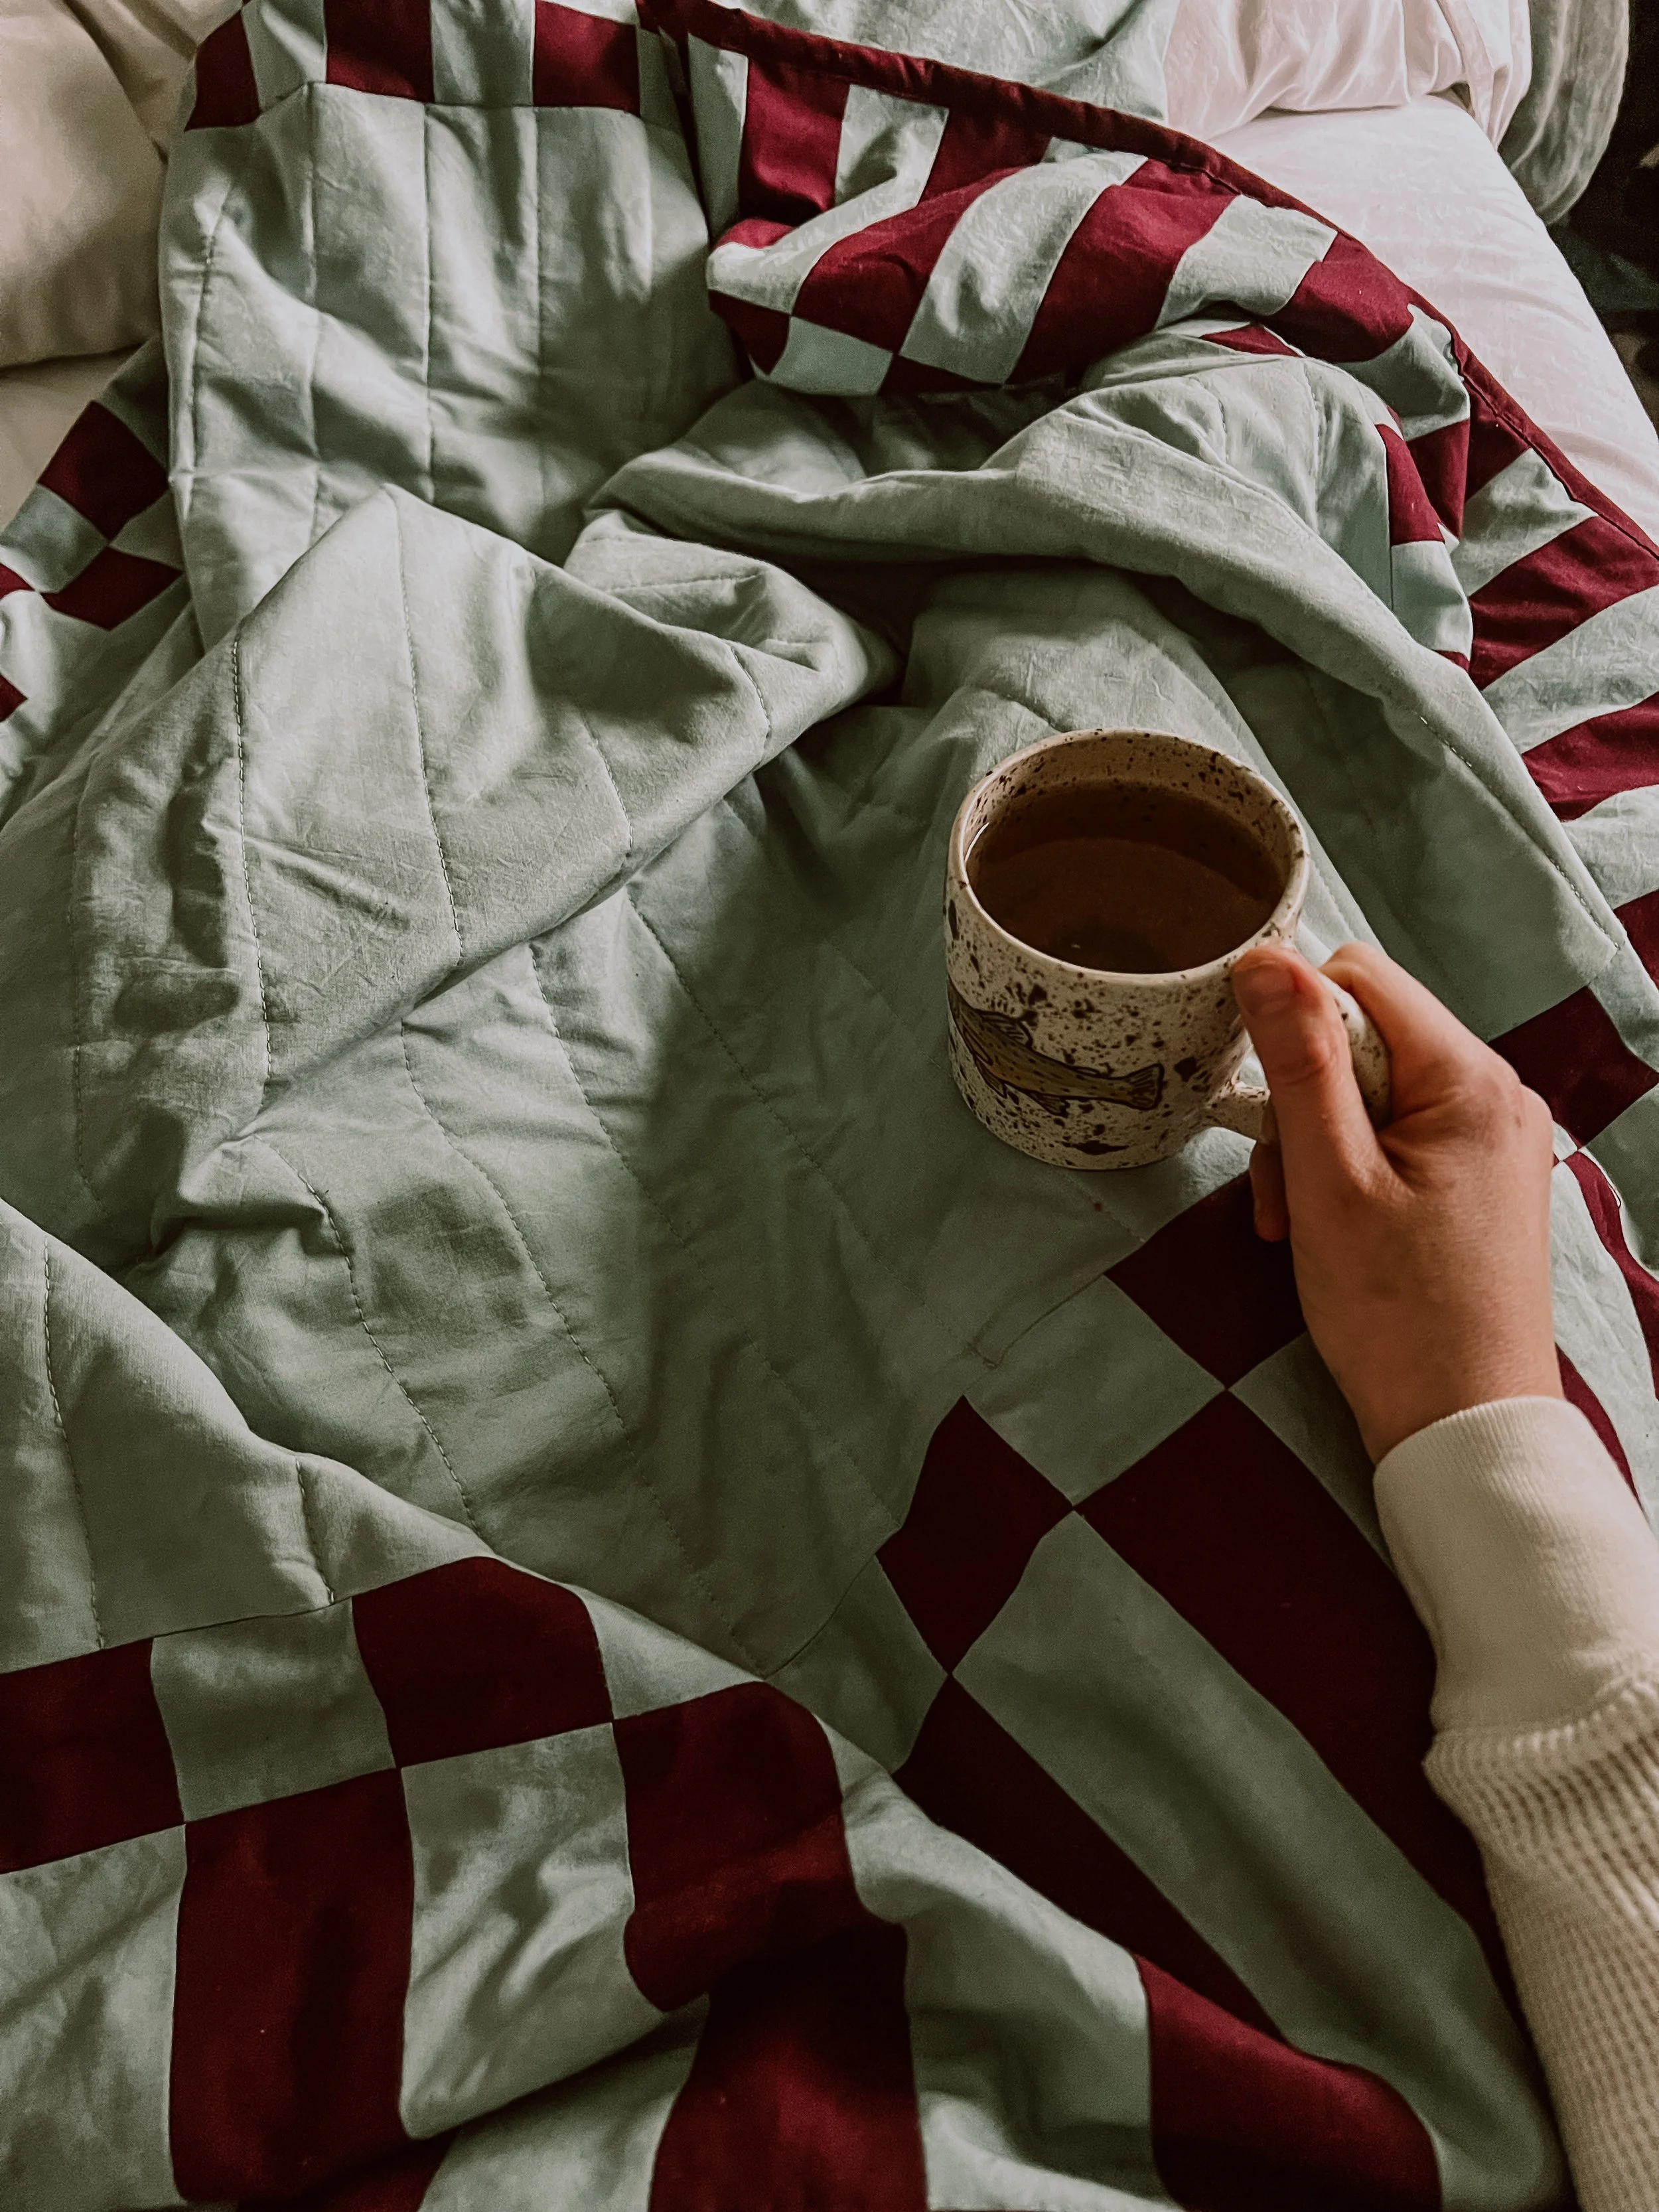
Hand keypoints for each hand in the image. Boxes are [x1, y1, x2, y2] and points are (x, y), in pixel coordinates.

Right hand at [1230, 942, 1561, 1462]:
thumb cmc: (1398, 1317)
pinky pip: (1397, 1136)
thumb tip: (1264, 958)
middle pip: (1363, 1037)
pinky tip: (1330, 1231)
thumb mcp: (1327, 1181)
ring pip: (1372, 1091)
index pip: (1358, 977)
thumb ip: (1299, 1062)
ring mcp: (1493, 1138)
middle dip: (1302, 1102)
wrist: (1466, 1427)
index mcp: (1470, 1080)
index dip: (1291, 1020)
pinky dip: (1349, 1173)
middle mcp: (1497, 1094)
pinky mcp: (1481, 1178)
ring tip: (1299, 1224)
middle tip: (1283, 1189)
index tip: (1262, 1098)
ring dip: (1316, 1146)